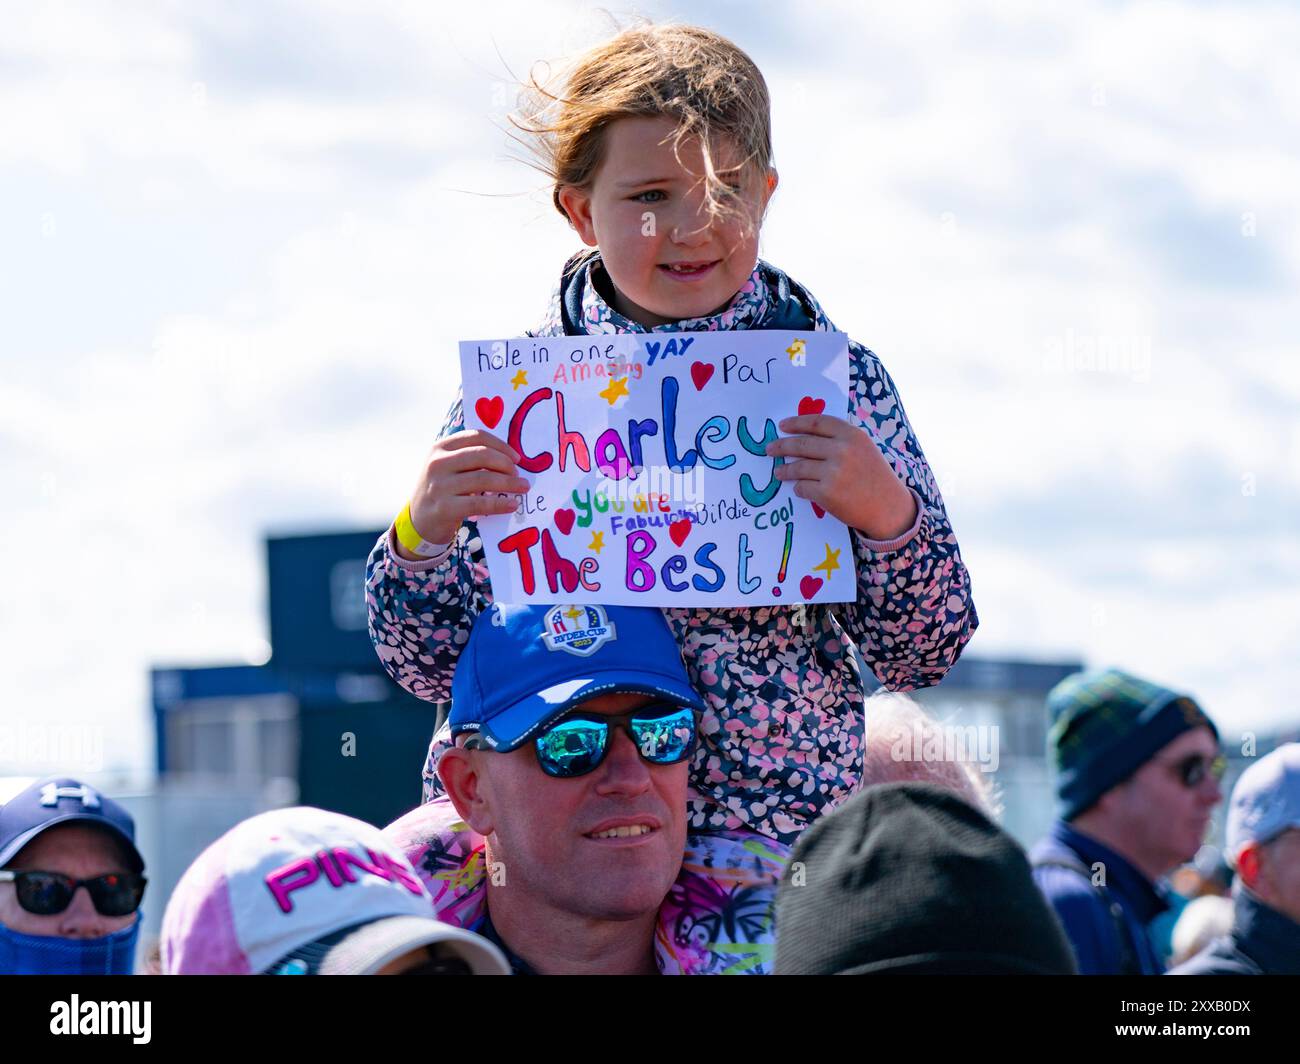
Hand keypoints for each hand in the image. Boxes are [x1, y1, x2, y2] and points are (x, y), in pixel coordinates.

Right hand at [399, 430, 528, 558]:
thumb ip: (470, 459)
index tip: (516, 458)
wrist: (418, 522)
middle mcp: (438, 463)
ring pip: (483, 479)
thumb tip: (510, 459)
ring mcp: (440, 485)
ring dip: (509, 483)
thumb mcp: (448, 467)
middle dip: (506, 464)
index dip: (501, 445)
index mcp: (441, 447)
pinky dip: (500, 503)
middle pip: (482, 455)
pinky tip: (512, 505)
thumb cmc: (442, 491)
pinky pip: (480, 503)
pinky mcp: (445, 508)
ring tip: (523, 488)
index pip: (477, 437)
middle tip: (519, 474)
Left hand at [767, 414, 916, 539]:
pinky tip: (798, 489)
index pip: (816, 423)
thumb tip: (805, 435)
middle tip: (770, 449)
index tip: (783, 425)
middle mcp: (842, 450)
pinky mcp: (827, 493)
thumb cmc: (875, 477)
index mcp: (852, 435)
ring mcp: (834, 472)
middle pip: (802, 444)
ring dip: (785, 469)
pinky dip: (798, 488)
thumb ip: (840, 439)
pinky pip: (802, 487)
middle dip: (782, 446)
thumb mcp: (864, 448)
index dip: (796, 423)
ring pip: (798, 467)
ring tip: (779, 472)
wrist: (888, 507)